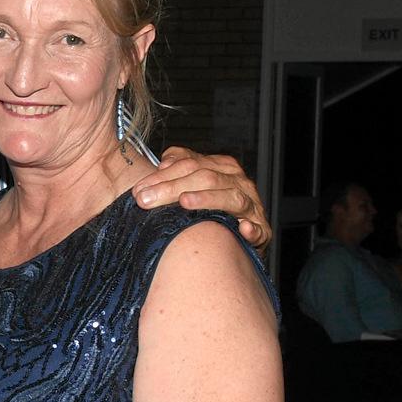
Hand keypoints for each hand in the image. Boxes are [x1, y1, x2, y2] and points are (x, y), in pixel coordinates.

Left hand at [134, 147, 271, 250]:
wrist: (239, 238)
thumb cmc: (211, 210)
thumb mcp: (193, 184)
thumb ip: (178, 168)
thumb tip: (164, 163)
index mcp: (222, 168)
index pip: (190, 164)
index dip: (162, 177)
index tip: (138, 190)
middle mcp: (239, 183)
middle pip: (205, 178)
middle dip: (173, 188)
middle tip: (146, 200)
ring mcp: (252, 206)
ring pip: (231, 197)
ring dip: (207, 199)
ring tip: (185, 203)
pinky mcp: (263, 232)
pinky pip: (259, 230)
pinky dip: (252, 229)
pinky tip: (241, 228)